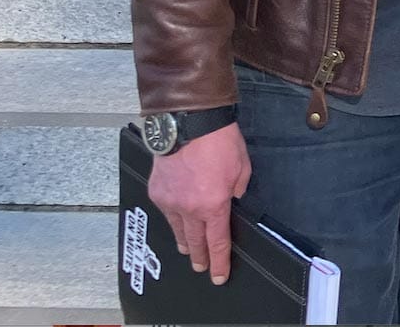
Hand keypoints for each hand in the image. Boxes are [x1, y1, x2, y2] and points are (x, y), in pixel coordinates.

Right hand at [148, 123, 251, 283]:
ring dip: (184, 241)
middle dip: (200, 258)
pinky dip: (172, 217)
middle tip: (202, 267)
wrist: (189, 123)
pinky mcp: (157, 191)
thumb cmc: (219, 141)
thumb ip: (238, 189)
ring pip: (177, 230)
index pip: (218, 243)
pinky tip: (175, 219)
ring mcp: (171, 201)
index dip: (219, 262)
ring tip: (187, 249)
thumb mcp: (242, 167)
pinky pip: (166, 211)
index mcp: (214, 206)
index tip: (219, 275)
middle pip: (195, 242)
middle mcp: (190, 209)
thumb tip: (231, 198)